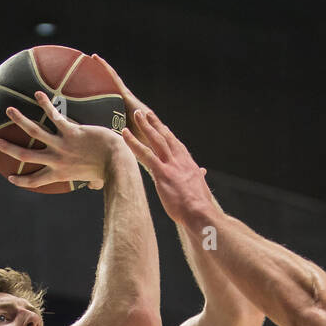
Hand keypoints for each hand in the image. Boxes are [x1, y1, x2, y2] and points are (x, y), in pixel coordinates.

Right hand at [0, 90, 126, 189]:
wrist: (118, 162)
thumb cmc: (111, 171)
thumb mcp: (95, 179)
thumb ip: (89, 181)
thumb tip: (92, 186)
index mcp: (61, 173)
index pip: (37, 180)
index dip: (22, 181)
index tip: (11, 178)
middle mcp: (57, 160)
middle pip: (26, 156)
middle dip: (10, 149)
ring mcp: (63, 145)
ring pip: (35, 132)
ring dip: (21, 121)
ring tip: (9, 110)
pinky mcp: (72, 132)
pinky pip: (55, 117)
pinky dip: (46, 105)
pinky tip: (38, 94)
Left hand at [89, 54, 217, 223]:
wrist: (201, 214)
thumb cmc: (198, 206)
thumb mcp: (197, 188)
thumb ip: (197, 178)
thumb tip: (201, 173)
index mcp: (187, 163)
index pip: (174, 143)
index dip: (165, 132)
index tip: (158, 123)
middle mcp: (179, 159)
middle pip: (165, 135)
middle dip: (154, 122)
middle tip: (144, 111)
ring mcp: (171, 164)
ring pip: (156, 139)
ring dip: (145, 125)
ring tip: (135, 113)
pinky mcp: (162, 173)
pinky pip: (145, 154)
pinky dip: (133, 142)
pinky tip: (123, 134)